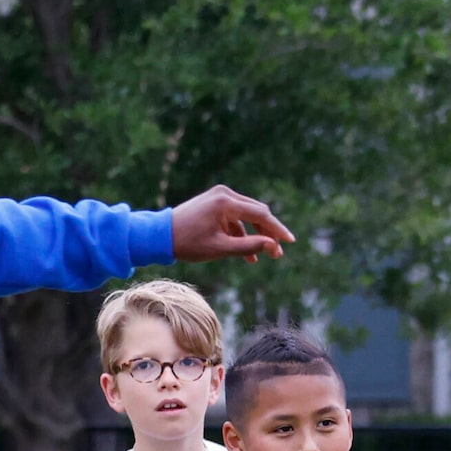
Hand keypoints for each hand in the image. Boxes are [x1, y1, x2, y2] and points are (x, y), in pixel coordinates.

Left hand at [169, 185, 293, 261]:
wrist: (160, 235)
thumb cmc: (188, 243)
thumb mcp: (220, 249)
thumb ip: (248, 247)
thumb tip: (273, 246)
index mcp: (226, 202)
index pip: (261, 215)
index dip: (277, 230)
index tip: (290, 242)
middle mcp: (225, 194)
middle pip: (257, 212)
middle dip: (268, 233)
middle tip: (278, 253)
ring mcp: (219, 196)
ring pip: (246, 215)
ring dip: (254, 235)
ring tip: (260, 257)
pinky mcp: (214, 202)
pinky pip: (234, 217)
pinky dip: (241, 233)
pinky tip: (246, 253)